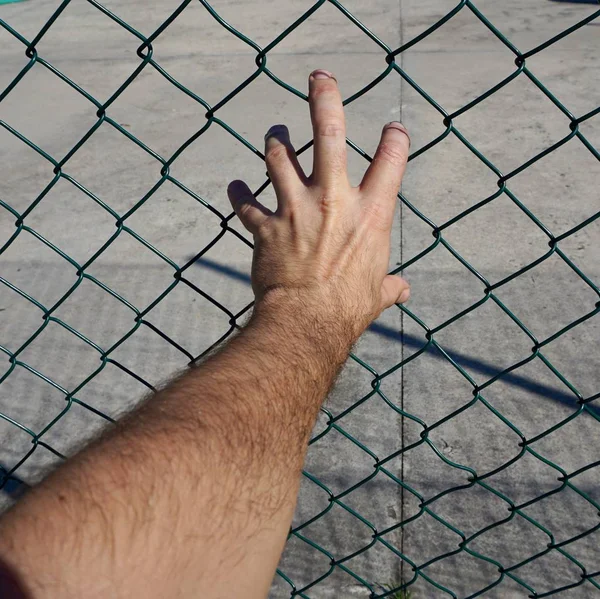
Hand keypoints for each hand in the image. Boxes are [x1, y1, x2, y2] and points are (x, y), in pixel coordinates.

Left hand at [228, 69, 409, 342]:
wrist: (308, 323)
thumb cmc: (347, 309)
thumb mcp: (376, 294)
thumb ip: (388, 285)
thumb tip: (402, 291)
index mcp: (371, 213)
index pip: (391, 161)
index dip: (394, 140)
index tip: (393, 130)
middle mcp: (334, 200)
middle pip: (329, 134)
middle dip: (325, 100)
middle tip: (319, 78)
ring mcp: (297, 209)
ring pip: (279, 156)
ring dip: (276, 141)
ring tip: (276, 133)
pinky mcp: (266, 226)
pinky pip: (246, 203)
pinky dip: (240, 195)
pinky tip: (236, 188)